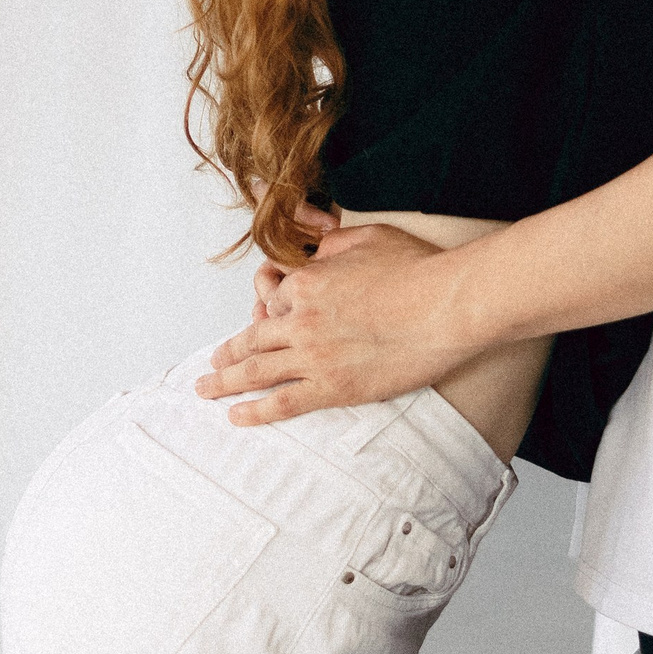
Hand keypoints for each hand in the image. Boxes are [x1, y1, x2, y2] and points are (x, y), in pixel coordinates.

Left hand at [200, 222, 458, 424]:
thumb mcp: (368, 238)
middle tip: (212, 362)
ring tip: (206, 388)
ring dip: (225, 381)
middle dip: (228, 351)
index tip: (264, 317)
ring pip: (256, 371)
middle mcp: (300, 321)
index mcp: (307, 283)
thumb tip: (315, 250)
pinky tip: (236, 416)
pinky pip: (282, 403)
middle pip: (252, 337)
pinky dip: (254, 411)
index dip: (269, 307)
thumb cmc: (417, 269)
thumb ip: (332, 245)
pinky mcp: (332, 388)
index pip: (274, 297)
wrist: (446, 307)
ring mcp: (313, 357)